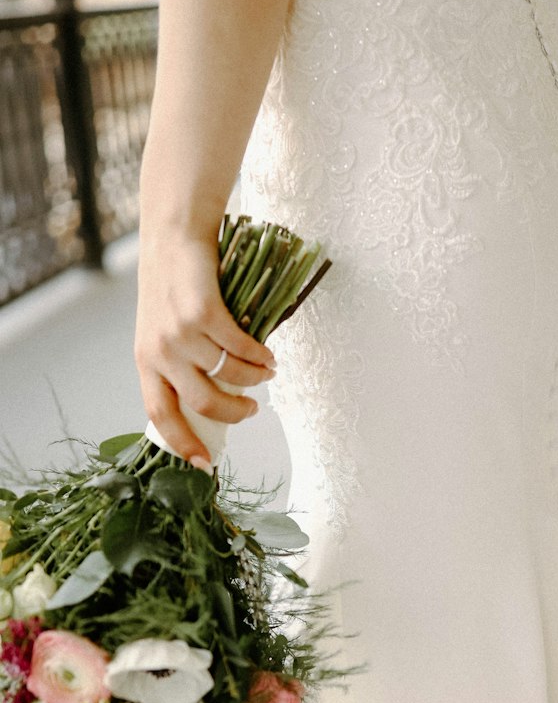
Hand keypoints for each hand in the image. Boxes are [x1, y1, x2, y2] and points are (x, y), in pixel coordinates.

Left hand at [135, 229, 276, 468]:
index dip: (183, 442)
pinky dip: (260, 356)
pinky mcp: (203, 313)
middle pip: (202, 404)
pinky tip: (267, 354)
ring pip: (228, 376)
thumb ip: (178, 364)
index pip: (161, 414)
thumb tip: (214, 400)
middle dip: (235, 414)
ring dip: (255, 379)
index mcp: (146, 362)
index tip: (204, 463)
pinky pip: (241, 348)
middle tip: (253, 410)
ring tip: (267, 372)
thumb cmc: (172, 287)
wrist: (172, 238)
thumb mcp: (162, 331)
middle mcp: (160, 351)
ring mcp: (180, 333)